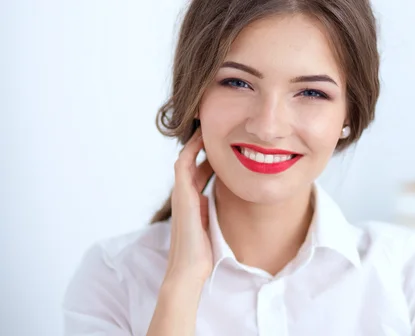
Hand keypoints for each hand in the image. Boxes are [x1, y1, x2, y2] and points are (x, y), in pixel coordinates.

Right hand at [166, 129, 213, 282]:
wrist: (189, 268)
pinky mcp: (182, 195)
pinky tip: (202, 139)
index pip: (198, 173)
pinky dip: (191, 150)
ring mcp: (181, 194)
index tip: (221, 147)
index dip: (208, 159)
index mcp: (192, 203)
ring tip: (206, 129)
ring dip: (195, 144)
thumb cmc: (201, 253)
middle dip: (201, 147)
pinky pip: (183, 165)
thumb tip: (217, 203)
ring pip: (185, 160)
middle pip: (191, 163)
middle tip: (214, 132)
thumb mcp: (210, 226)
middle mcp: (184, 196)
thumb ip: (211, 213)